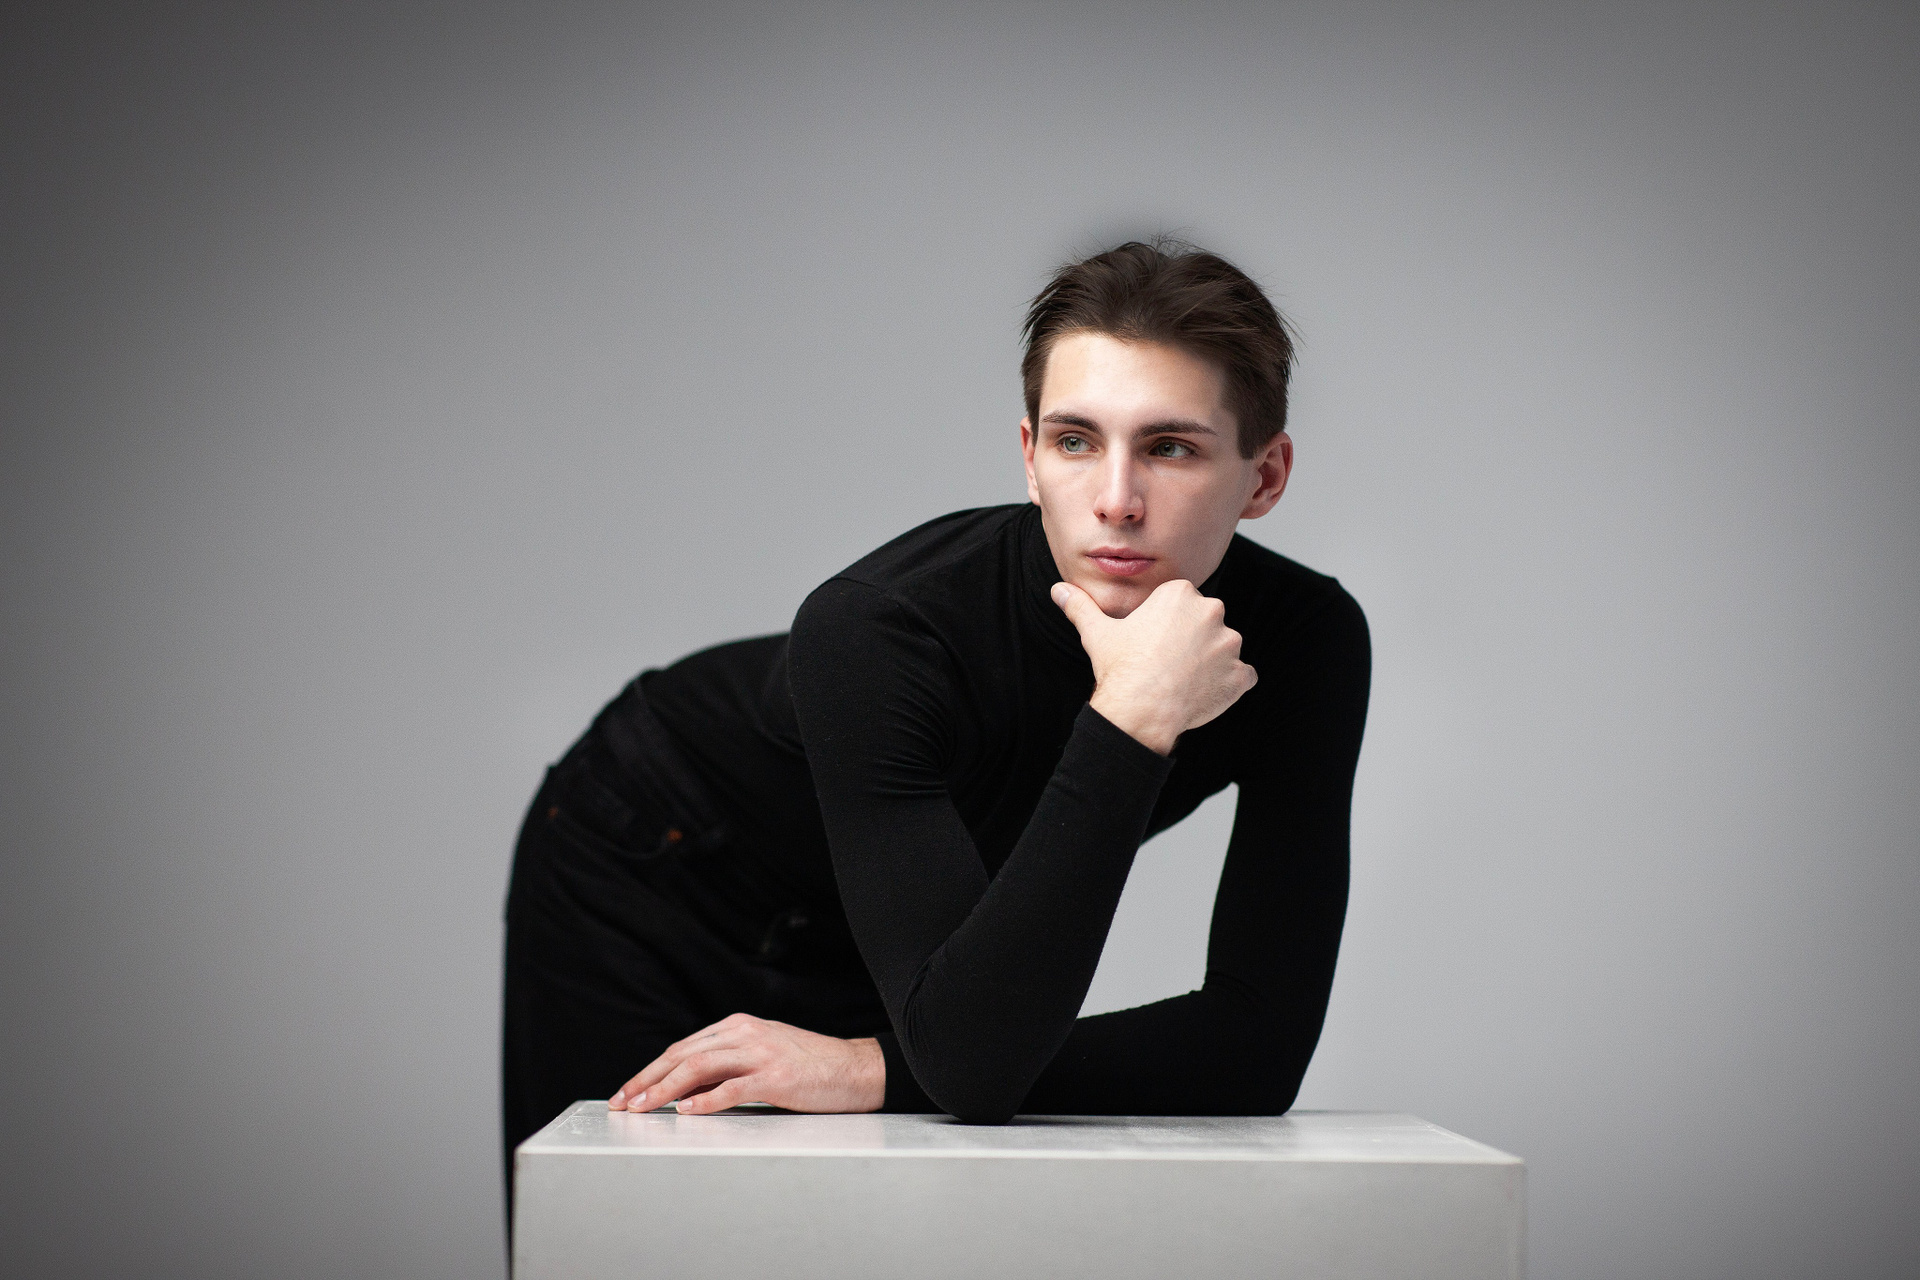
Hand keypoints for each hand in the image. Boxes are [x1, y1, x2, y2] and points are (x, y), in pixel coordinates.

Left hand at [607, 1013, 885, 1115]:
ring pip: (699, 1067)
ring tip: (644, 1108)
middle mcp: (746, 1034)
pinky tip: (686, 1111)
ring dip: (665, 1090)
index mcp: (739, 1026)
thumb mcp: (763, 1053)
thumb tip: (683, 1087)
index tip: (628, 1091)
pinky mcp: (777, 1078)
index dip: (651, 1070)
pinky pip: (732, 1088)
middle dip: (647, 1080)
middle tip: (623, 1102)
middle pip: (683, 1054)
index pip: (683, 1047)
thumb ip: (727, 1063)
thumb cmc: (809, 1066)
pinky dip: (705, 1101)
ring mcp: (761, 1054)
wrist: (855, 1069)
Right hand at [1052, 578, 1255, 754]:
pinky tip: (1203, 694)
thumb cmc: (1120, 667)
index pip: (1182, 602)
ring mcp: (1230, 644)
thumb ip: (1080, 606)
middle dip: (1192, 639)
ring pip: (1224, 648)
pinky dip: (1228, 684)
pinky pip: (1242, 676)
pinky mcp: (1240, 674)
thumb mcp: (1097, 632)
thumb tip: (1059, 590)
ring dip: (1211, 662)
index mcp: (1181, 594)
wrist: (1140, 710)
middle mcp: (1211, 612)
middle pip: (1206, 622)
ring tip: (1183, 679)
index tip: (1154, 641)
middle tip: (1168, 661)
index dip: (1167, 624)